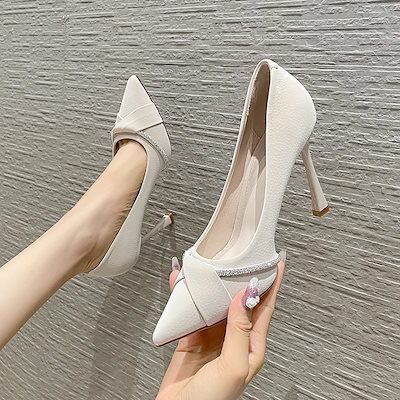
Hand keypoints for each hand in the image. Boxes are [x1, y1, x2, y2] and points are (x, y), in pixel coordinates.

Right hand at [156, 258, 284, 399]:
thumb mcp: (233, 366)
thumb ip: (240, 330)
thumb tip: (245, 296)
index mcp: (251, 345)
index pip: (266, 307)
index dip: (271, 283)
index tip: (276, 262)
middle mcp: (234, 338)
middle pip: (240, 300)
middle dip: (241, 278)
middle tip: (241, 256)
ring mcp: (213, 337)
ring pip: (216, 302)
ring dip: (213, 285)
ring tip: (211, 265)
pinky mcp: (193, 338)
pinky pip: (192, 311)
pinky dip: (187, 297)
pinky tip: (183, 285)